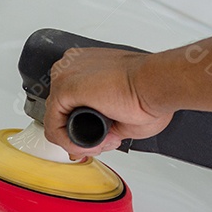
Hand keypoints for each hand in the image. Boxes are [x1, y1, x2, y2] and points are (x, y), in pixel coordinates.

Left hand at [44, 47, 172, 157]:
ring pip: (55, 119)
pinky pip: (54, 125)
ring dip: (75, 139)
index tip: (99, 138)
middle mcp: (72, 66)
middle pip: (60, 110)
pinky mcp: (64, 88)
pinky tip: (89, 145)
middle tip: (103, 142)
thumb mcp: (121, 110)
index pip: (68, 101)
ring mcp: (66, 75)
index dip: (80, 125)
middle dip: (78, 133)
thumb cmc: (149, 91)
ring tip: (100, 144)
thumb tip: (98, 138)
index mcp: (86, 66)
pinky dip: (68, 141)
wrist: (157, 84)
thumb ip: (104, 122)